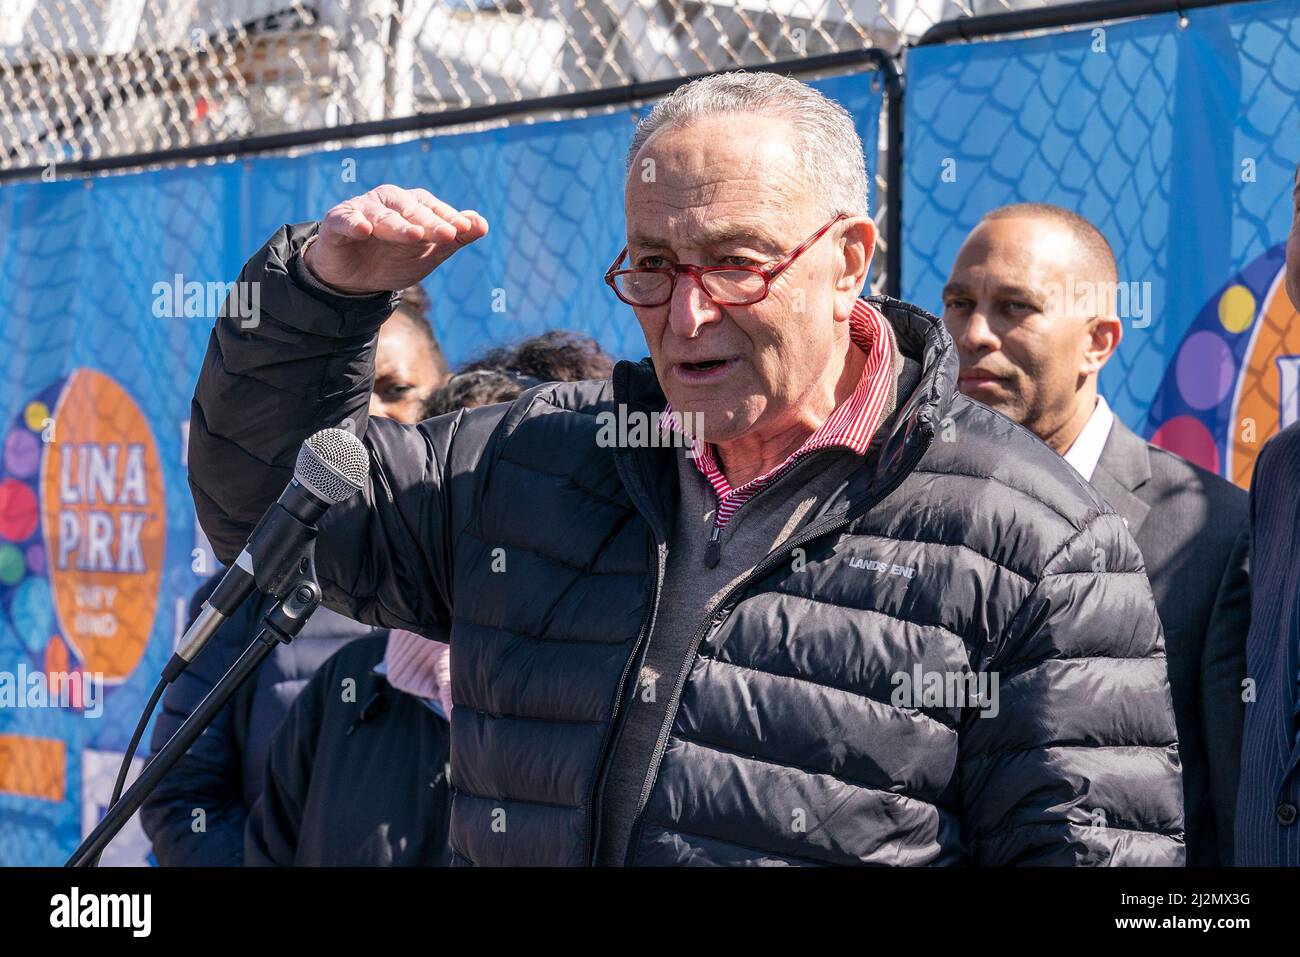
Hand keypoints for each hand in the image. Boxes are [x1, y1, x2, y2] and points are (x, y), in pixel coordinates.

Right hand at [302, 184, 488, 294]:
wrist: (354, 281)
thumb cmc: (394, 259)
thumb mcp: (428, 253)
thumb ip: (454, 239)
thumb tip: (483, 224)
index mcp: (411, 205)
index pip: (433, 208)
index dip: (449, 218)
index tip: (466, 229)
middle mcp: (388, 201)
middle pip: (411, 209)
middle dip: (429, 222)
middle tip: (447, 234)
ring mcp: (361, 209)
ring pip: (382, 215)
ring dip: (398, 225)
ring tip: (415, 236)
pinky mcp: (336, 221)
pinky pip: (345, 220)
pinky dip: (354, 223)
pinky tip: (364, 230)